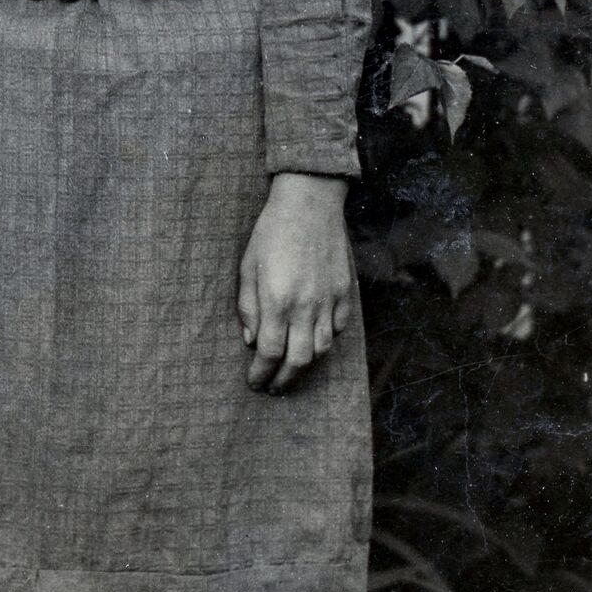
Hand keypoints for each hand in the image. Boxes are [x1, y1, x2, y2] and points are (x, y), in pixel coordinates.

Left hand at [238, 175, 355, 393]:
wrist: (309, 203)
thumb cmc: (271, 232)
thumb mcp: (247, 267)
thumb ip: (248, 307)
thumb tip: (251, 341)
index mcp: (276, 300)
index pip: (269, 352)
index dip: (261, 373)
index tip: (254, 382)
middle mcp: (305, 306)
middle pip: (298, 360)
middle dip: (284, 380)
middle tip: (273, 387)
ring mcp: (328, 301)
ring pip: (322, 350)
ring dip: (306, 366)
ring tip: (292, 371)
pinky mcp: (344, 293)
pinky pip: (337, 329)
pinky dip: (325, 341)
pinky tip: (312, 341)